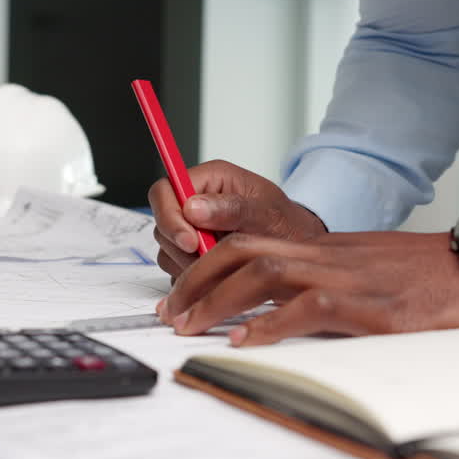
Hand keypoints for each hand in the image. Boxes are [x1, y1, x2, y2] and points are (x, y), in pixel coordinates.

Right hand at [148, 160, 326, 280]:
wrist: (296, 250)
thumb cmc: (286, 225)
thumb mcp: (267, 213)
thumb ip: (232, 208)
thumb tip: (193, 207)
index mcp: (210, 179)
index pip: (165, 190)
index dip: (169, 216)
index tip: (190, 242)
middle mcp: (195, 201)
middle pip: (162, 223)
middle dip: (184, 248)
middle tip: (213, 260)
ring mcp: (190, 229)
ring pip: (168, 250)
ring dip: (191, 265)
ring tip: (227, 266)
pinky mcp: (191, 254)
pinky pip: (178, 269)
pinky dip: (196, 279)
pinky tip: (223, 275)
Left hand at [158, 231, 458, 345]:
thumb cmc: (436, 275)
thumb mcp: (372, 269)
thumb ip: (331, 279)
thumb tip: (288, 310)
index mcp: (326, 246)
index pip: (250, 240)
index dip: (207, 262)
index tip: (182, 290)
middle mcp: (329, 254)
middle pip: (243, 250)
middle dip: (196, 278)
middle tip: (170, 311)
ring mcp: (348, 275)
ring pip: (263, 273)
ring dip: (218, 300)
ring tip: (191, 326)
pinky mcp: (372, 305)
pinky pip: (308, 307)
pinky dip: (270, 324)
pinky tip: (245, 341)